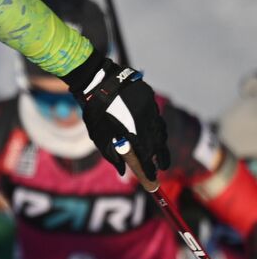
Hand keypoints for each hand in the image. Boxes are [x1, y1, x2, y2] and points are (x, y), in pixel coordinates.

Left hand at [64, 52, 168, 180]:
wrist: (97, 82)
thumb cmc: (95, 112)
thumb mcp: (99, 136)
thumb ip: (111, 154)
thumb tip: (122, 171)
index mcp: (132, 130)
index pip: (145, 154)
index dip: (149, 167)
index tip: (151, 177)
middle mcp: (145, 120)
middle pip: (157, 143)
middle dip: (160, 157)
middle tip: (162, 168)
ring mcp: (150, 108)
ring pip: (160, 129)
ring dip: (162, 143)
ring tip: (161, 154)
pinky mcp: (150, 99)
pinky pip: (157, 117)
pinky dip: (158, 128)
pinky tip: (157, 134)